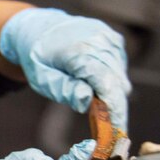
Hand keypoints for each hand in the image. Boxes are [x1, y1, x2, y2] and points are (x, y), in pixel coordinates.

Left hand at [0, 7, 130, 127]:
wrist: (38, 28)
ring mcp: (108, 38)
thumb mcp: (41, 78)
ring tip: (94, 101)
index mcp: (78, 51)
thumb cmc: (37, 57)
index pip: (105, 84)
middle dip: (116, 108)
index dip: (114, 109)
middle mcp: (98, 41)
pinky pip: (119, 67)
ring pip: (121, 76)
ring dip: (113, 93)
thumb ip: (64, 90)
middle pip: (117, 83)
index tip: (118, 131)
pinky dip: (111, 79)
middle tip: (108, 129)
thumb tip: (87, 102)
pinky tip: (93, 81)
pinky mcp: (113, 39)